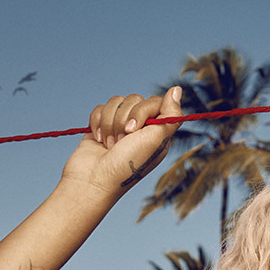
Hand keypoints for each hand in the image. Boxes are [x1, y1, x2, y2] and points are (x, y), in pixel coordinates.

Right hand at [61, 87, 181, 202]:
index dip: (142, 111)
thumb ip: (171, 114)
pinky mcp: (100, 127)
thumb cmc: (127, 164)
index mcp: (156, 132)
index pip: (154, 102)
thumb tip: (176, 89)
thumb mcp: (156, 140)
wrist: (93, 180)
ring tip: (109, 145)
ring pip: (116, 102)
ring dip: (110, 124)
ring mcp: (119, 127)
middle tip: (121, 142)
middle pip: (133, 99)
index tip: (134, 131)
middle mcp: (139, 129)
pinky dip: (97, 123)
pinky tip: (98, 140)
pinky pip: (100, 109)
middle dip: (123, 120)